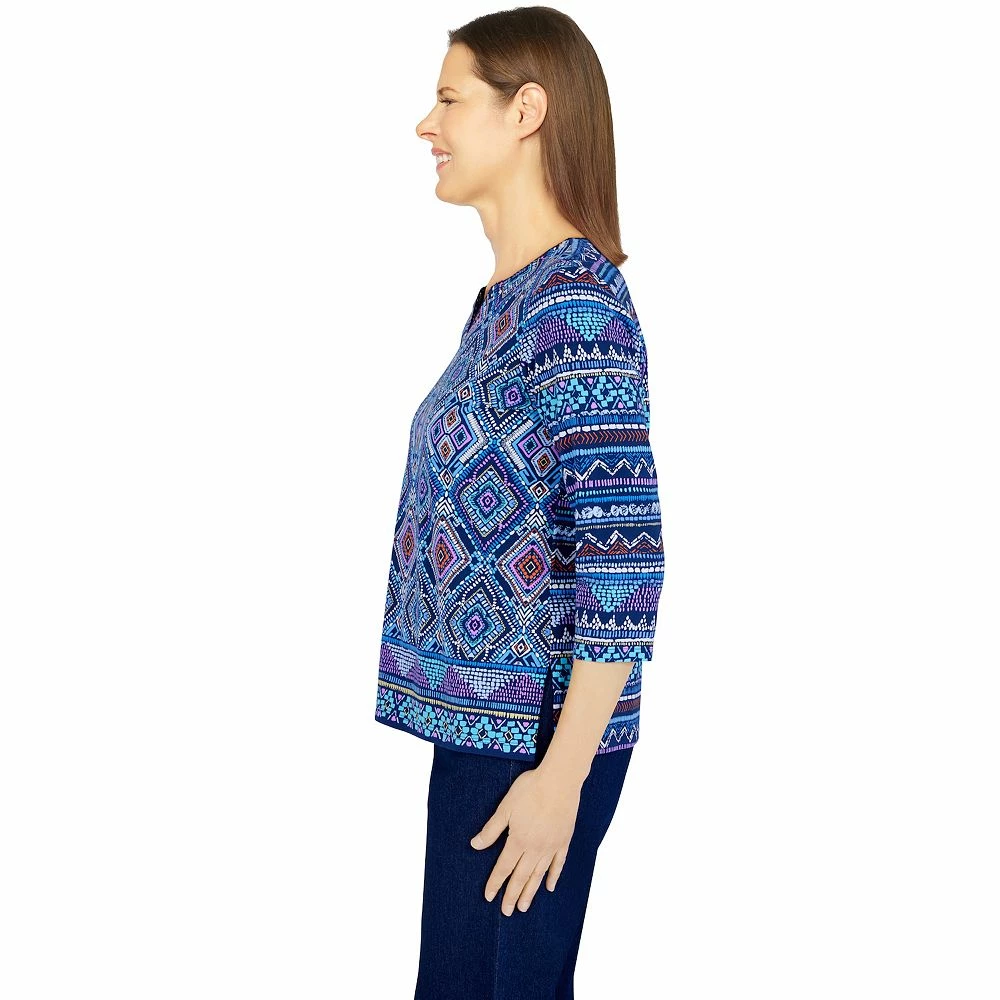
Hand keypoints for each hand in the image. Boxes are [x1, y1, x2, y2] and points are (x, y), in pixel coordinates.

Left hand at [470, 766, 582, 915]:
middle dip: (512, 895)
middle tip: (507, 911)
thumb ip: (491, 829)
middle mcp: (535, 848)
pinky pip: (558, 864)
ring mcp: (551, 846)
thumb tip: (475, 845)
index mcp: (519, 840)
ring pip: (539, 875)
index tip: (488, 897)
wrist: (560, 780)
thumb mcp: (505, 807)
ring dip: (530, 891)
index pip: (504, 867)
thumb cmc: (530, 790)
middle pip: (521, 877)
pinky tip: (549, 887)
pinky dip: (553, 876)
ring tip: (524, 907)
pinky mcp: (564, 840)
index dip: (495, 883)